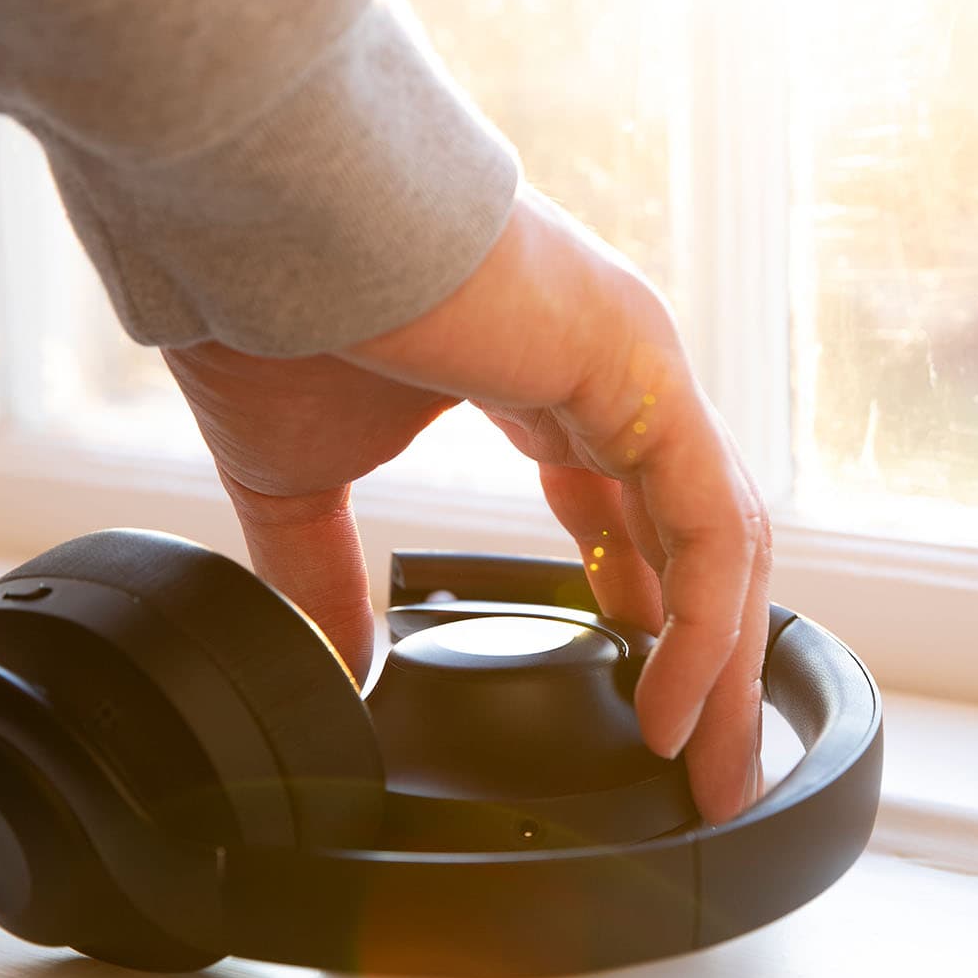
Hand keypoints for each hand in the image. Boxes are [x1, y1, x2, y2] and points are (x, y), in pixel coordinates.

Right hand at [163, 186, 769, 821]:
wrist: (253, 207)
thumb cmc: (269, 298)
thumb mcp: (299, 478)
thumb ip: (327, 574)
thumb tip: (336, 667)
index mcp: (542, 378)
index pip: (628, 505)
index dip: (646, 603)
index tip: (647, 696)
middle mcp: (608, 369)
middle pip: (692, 536)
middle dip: (708, 660)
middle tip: (703, 767)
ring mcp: (635, 364)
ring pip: (719, 539)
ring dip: (725, 665)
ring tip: (708, 770)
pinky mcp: (637, 370)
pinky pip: (706, 522)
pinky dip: (702, 626)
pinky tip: (674, 705)